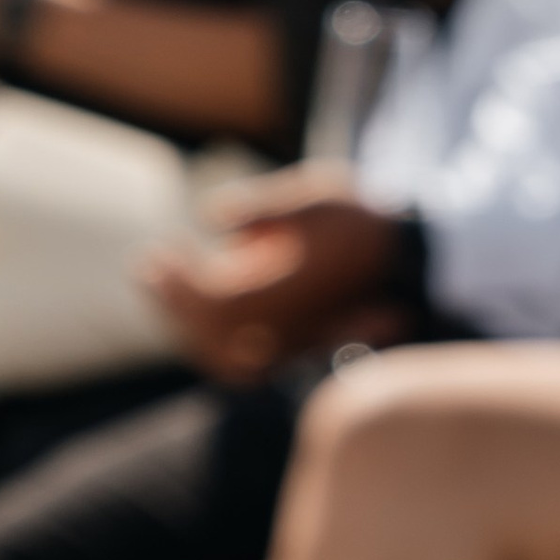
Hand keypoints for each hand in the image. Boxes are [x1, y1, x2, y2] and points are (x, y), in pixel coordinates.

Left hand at [141, 166, 406, 376]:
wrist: (409, 259)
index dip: (182, 285)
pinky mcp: (294, 348)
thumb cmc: (361, 220)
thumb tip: (211, 216)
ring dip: (186, 328)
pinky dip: (208, 343)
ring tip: (160, 284)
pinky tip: (192, 307)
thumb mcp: (316, 195)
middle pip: (213, 340)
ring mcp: (292, 345)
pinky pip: (242, 365)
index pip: (217, 307)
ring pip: (225, 360)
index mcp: (289, 296)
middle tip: (149, 267)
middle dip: (175, 307)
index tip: (166, 252)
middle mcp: (288, 330)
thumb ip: (264, 206)